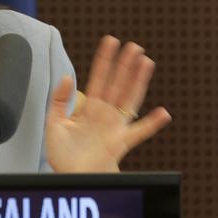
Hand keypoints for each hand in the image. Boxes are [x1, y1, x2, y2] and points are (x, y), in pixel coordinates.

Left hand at [46, 36, 171, 172]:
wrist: (71, 176)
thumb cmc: (63, 154)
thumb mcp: (54, 122)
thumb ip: (60, 100)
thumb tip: (67, 77)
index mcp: (89, 108)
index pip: (98, 78)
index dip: (104, 60)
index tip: (110, 42)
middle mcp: (104, 114)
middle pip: (118, 84)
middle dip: (125, 65)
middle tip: (133, 46)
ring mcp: (114, 127)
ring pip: (129, 98)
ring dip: (138, 81)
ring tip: (146, 63)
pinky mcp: (120, 142)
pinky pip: (139, 132)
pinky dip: (152, 124)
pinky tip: (163, 113)